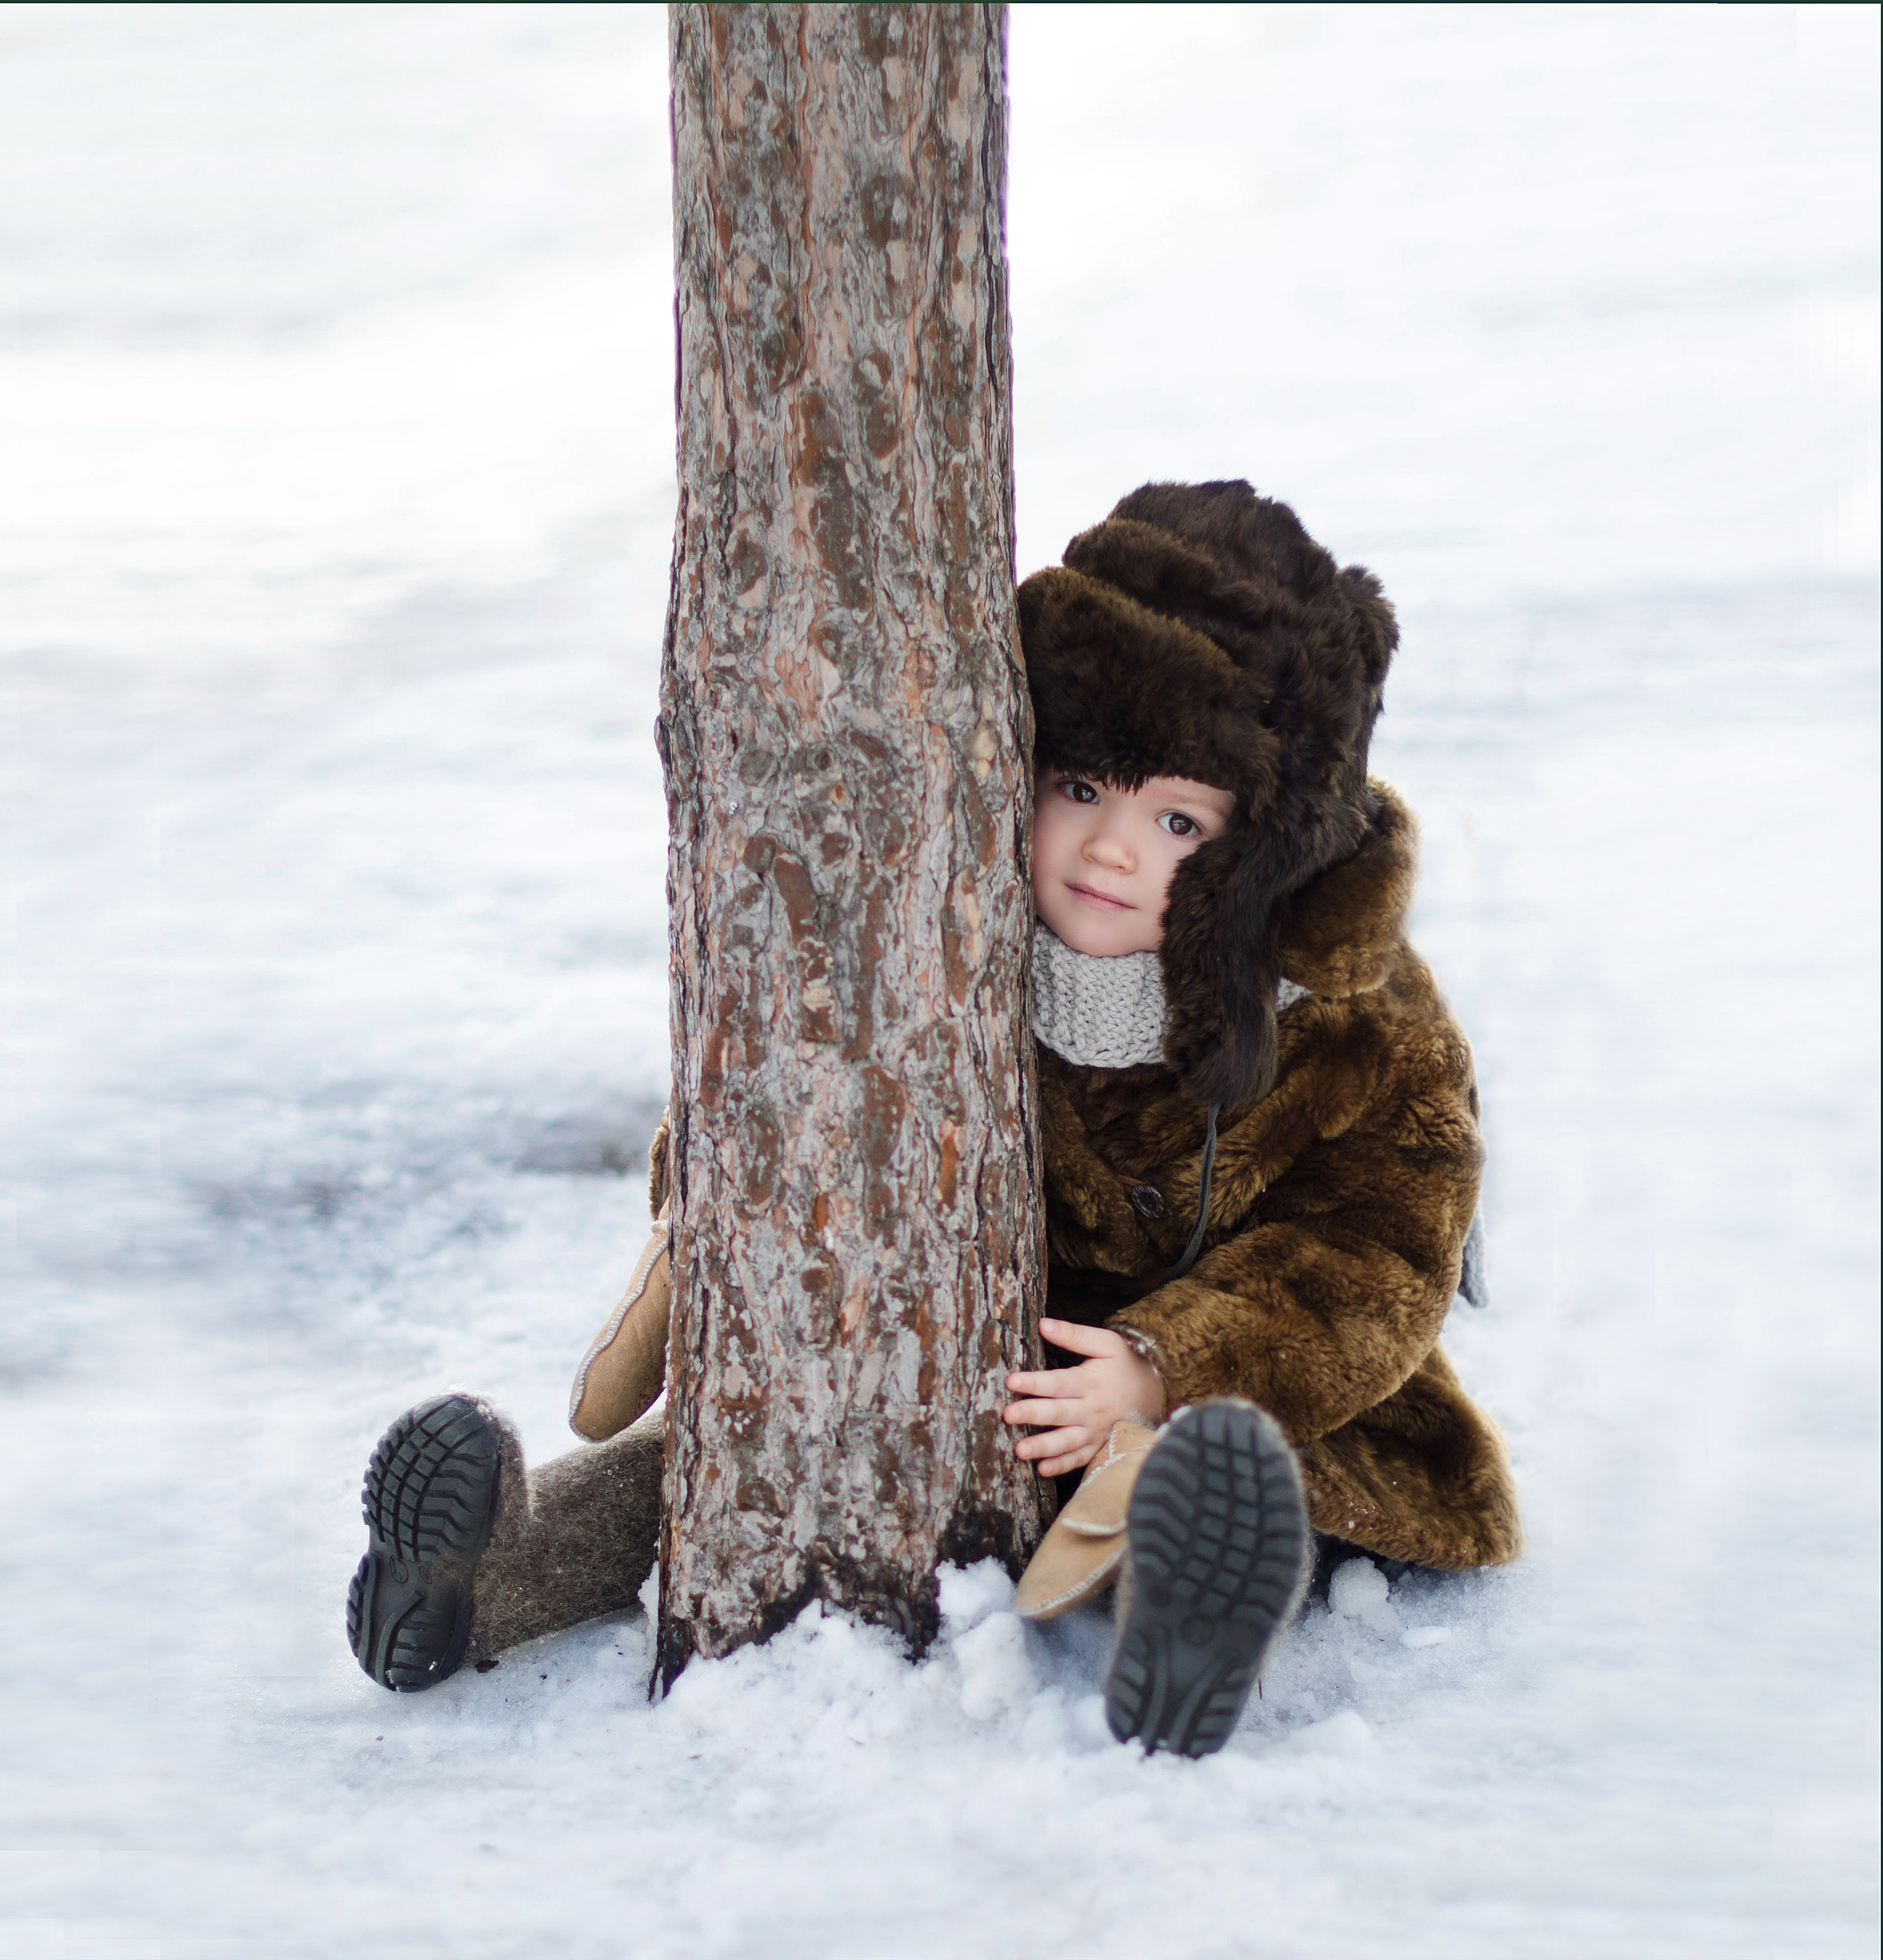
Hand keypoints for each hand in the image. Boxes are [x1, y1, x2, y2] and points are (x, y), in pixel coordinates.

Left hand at [1003, 1319, 1166, 1478]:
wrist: (1154, 1392)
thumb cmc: (1125, 1364)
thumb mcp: (1106, 1343)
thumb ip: (1075, 1335)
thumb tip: (1043, 1324)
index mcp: (1090, 1382)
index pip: (1058, 1383)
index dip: (1035, 1382)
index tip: (1011, 1381)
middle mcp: (1091, 1410)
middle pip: (1058, 1413)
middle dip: (1032, 1414)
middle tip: (1008, 1415)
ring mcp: (1095, 1431)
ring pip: (1066, 1441)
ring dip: (1043, 1446)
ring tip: (1020, 1450)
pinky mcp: (1098, 1446)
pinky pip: (1080, 1459)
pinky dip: (1063, 1465)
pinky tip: (1042, 1469)